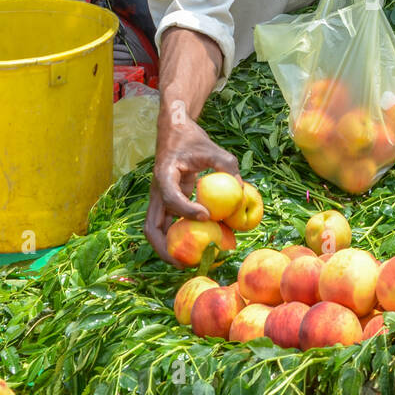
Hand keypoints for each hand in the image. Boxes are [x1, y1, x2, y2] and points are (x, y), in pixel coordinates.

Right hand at [145, 105, 238, 266]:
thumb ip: (227, 165)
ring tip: (191, 263)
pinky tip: (200, 245)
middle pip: (152, 227)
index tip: (206, 215)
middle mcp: (158, 192)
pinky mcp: (167, 204)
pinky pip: (170, 226)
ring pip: (157, 231)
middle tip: (185, 262)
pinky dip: (180, 238)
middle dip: (165, 249)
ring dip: (170, 249)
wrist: (174, 132)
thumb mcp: (212, 148)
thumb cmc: (193, 140)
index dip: (185, 210)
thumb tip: (242, 190)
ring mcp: (160, 200)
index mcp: (164, 175)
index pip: (170, 197)